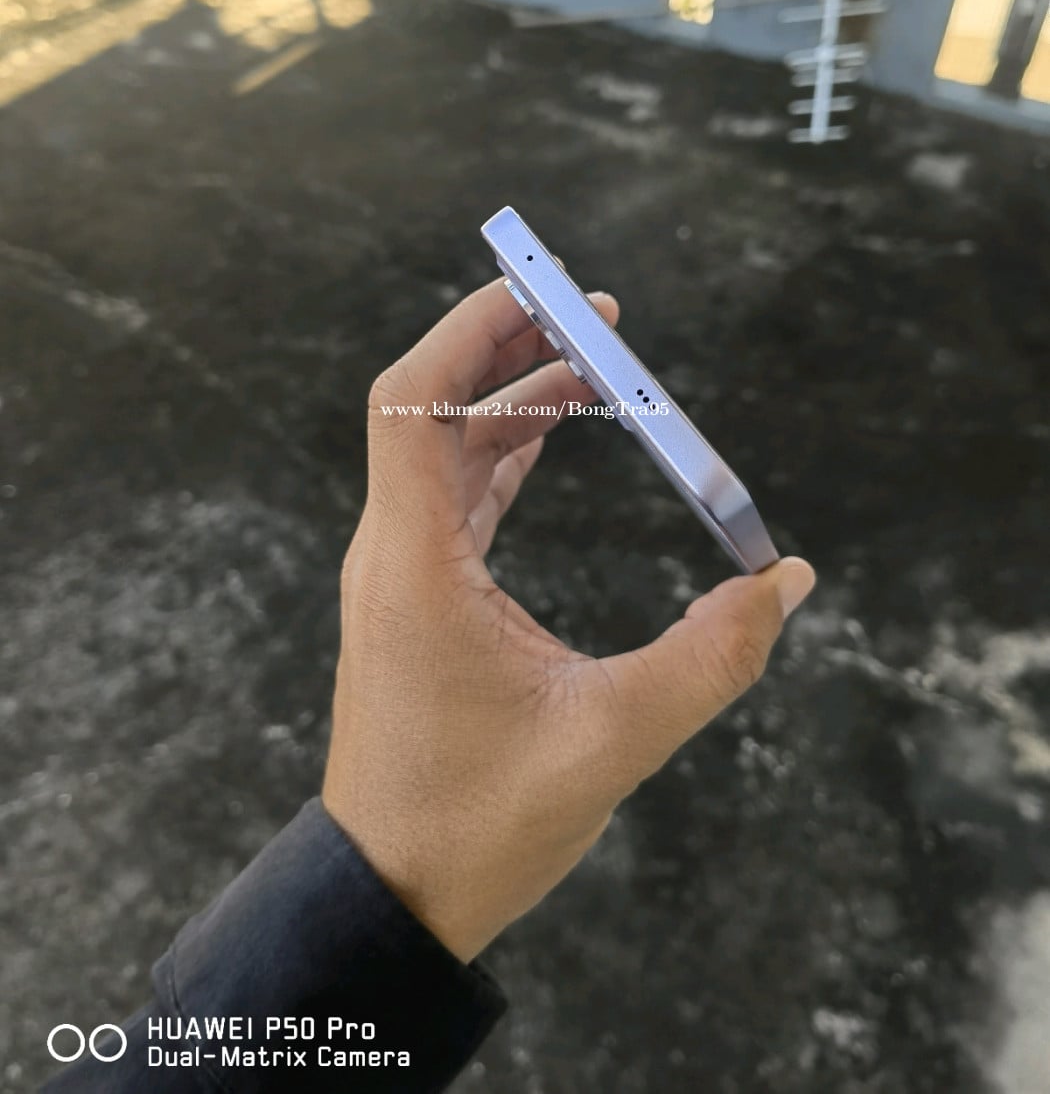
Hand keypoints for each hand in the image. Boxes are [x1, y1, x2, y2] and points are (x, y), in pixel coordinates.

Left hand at [322, 279, 815, 962]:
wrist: (391, 897)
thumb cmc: (477, 824)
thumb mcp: (611, 739)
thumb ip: (710, 659)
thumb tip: (785, 580)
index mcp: (415, 564)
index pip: (412, 401)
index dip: (470, 329)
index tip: (544, 291)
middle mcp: (394, 553)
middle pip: (433, 408)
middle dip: (511, 347)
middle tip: (596, 314)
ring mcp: (400, 576)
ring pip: (447, 450)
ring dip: (514, 398)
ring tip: (598, 367)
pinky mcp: (417, 601)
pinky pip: (456, 496)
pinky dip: (504, 452)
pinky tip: (553, 437)